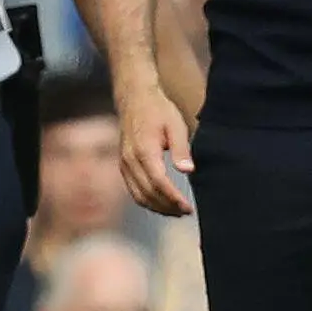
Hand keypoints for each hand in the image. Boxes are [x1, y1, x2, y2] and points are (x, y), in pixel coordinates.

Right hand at [116, 79, 193, 217]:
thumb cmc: (158, 110)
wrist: (134, 98)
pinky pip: (133, 190)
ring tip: (176, 212)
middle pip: (148, 193)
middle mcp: (130, 160)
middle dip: (167, 207)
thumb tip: (187, 170)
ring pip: (138, 196)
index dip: (173, 198)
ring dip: (157, 208)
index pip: (158, 182)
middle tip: (186, 212)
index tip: (188, 208)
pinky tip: (161, 203)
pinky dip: (147, 201)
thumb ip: (181, 149)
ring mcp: (124, 164)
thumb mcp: (175, 125)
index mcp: (144, 150)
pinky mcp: (123, 166)